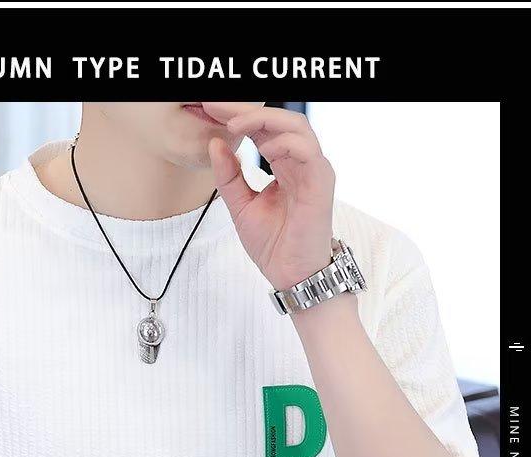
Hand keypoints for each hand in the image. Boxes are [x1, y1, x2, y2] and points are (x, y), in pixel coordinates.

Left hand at [203, 102, 334, 290]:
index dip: (237, 115)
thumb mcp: (241, 207)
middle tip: (217, 107)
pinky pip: (308, 151)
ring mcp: (314, 170)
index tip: (210, 108)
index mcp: (284, 165)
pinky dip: (285, 144)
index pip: (262, 129)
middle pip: (279, 119)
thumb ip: (229, 177)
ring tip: (237, 126)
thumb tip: (214, 144)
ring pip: (296, 126)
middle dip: (247, 109)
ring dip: (265, 120)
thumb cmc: (274, 244)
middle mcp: (301, 163)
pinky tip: (264, 150)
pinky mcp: (321, 183)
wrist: (292, 275)